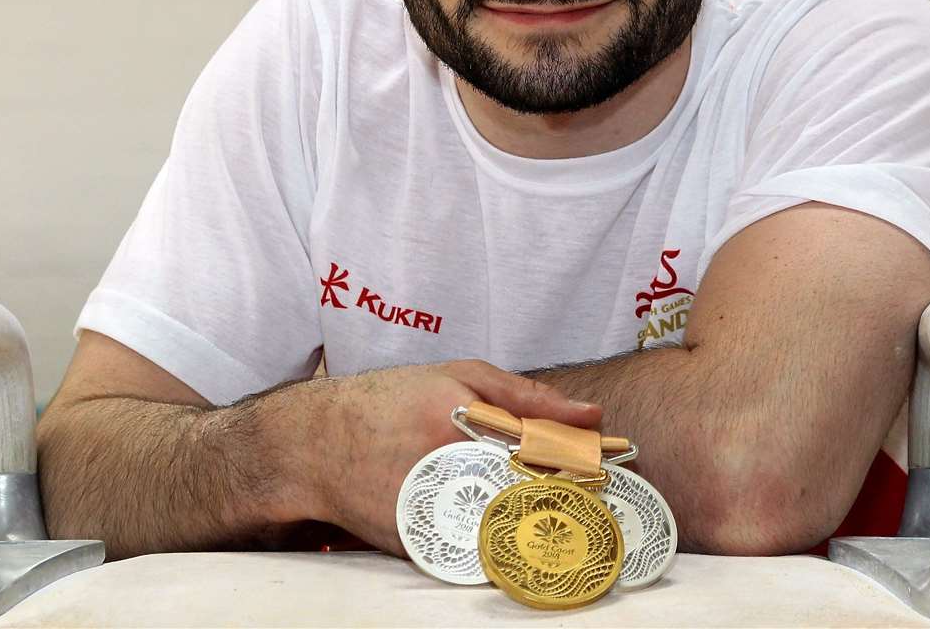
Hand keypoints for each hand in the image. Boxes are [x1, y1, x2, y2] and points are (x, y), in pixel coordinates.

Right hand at [316, 360, 599, 553]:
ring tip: (568, 520)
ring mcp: (431, 514)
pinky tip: (523, 537)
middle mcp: (446, 471)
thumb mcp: (458, 375)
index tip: (615, 468)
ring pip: (512, 535)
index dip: (587, 466)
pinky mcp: (420, 549)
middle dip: (573, 501)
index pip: (546, 453)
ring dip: (545, 529)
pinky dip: (506, 549)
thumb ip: (527, 396)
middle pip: (535, 499)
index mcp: (462, 423)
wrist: (314, 444)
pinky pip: (479, 556)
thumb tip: (593, 415)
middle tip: (601, 500)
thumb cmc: (391, 401)